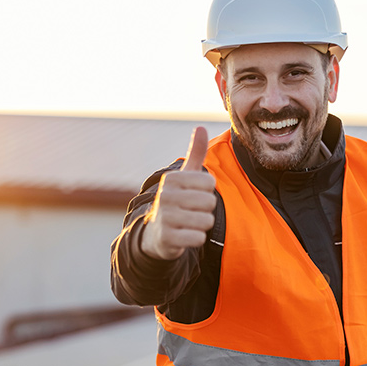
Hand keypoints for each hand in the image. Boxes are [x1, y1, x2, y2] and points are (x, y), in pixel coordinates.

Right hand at [141, 126, 216, 260]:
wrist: (156, 233)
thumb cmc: (178, 200)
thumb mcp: (185, 176)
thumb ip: (195, 153)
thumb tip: (200, 127)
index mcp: (172, 179)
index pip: (210, 182)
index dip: (207, 191)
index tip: (193, 194)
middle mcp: (165, 195)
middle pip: (210, 202)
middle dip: (206, 209)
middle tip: (191, 211)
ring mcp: (164, 217)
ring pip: (207, 221)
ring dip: (202, 224)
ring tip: (188, 222)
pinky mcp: (167, 239)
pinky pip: (199, 238)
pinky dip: (196, 238)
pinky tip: (185, 235)